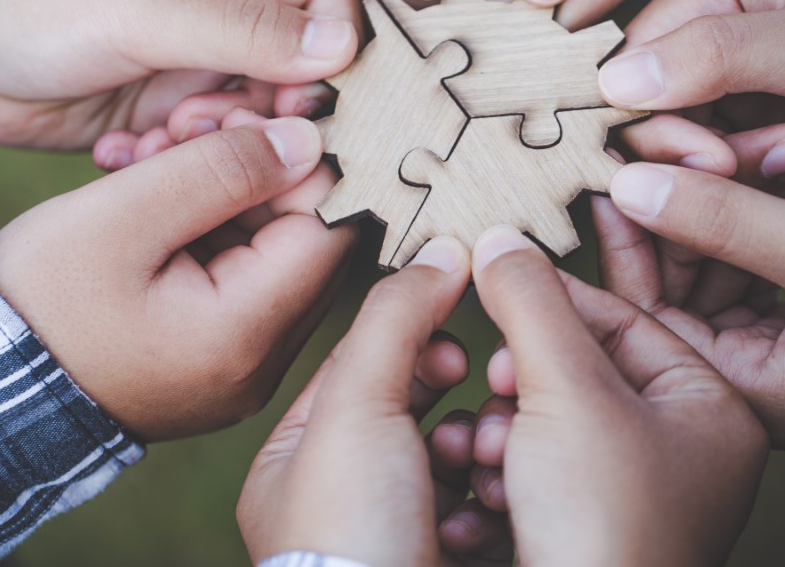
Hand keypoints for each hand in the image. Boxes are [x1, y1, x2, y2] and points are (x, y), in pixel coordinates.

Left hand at [0, 0, 359, 155]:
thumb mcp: (140, 7)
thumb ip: (243, 27)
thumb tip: (344, 46)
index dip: (341, 51)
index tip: (317, 102)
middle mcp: (226, 4)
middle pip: (304, 66)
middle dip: (274, 111)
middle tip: (219, 131)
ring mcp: (196, 58)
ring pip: (258, 114)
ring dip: (221, 140)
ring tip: (161, 139)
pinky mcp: (167, 107)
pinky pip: (207, 143)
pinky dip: (179, 157)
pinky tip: (128, 151)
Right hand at [0, 109, 354, 439]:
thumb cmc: (37, 301)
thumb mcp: (124, 216)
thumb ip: (222, 169)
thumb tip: (307, 142)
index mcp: (244, 336)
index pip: (326, 226)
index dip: (296, 159)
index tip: (235, 117)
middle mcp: (257, 365)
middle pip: (302, 240)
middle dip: (256, 171)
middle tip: (187, 129)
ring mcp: (236, 369)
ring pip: (267, 253)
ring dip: (225, 194)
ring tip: (155, 156)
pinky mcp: (210, 361)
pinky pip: (235, 281)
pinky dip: (206, 230)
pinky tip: (155, 193)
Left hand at [238, 238, 512, 565]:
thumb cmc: (350, 534)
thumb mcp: (357, 407)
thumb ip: (395, 320)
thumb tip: (442, 249)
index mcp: (296, 460)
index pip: (358, 367)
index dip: (408, 336)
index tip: (452, 322)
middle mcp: (338, 500)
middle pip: (410, 415)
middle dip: (451, 394)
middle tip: (479, 381)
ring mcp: (390, 539)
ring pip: (452, 463)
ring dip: (477, 448)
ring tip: (482, 455)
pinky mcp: (438, 565)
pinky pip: (476, 511)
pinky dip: (488, 500)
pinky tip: (488, 504)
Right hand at [470, 226, 766, 566]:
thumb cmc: (603, 528)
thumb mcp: (564, 391)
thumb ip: (532, 302)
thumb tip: (500, 238)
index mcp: (712, 413)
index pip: (626, 319)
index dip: (556, 299)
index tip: (502, 282)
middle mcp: (684, 453)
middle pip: (584, 369)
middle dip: (525, 376)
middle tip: (497, 382)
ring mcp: (637, 496)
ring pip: (551, 420)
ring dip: (505, 425)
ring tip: (491, 444)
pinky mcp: (589, 528)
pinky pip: (539, 467)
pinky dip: (506, 468)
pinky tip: (489, 483)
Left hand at [595, 156, 784, 449]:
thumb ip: (723, 222)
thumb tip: (625, 185)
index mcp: (754, 395)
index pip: (650, 321)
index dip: (625, 246)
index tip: (603, 178)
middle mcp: (758, 375)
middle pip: (679, 282)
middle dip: (684, 207)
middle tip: (672, 141)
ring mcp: (782, 340)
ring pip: (717, 254)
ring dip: (728, 192)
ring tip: (751, 139)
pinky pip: (756, 245)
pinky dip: (762, 198)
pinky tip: (783, 152)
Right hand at [598, 0, 784, 153]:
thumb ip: (714, 58)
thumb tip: (614, 84)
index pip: (631, 62)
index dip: (654, 119)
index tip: (712, 157)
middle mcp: (709, 22)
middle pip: (655, 105)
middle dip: (708, 145)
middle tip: (778, 156)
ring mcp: (729, 69)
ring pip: (688, 136)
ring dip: (740, 160)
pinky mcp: (750, 107)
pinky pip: (721, 151)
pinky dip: (757, 166)